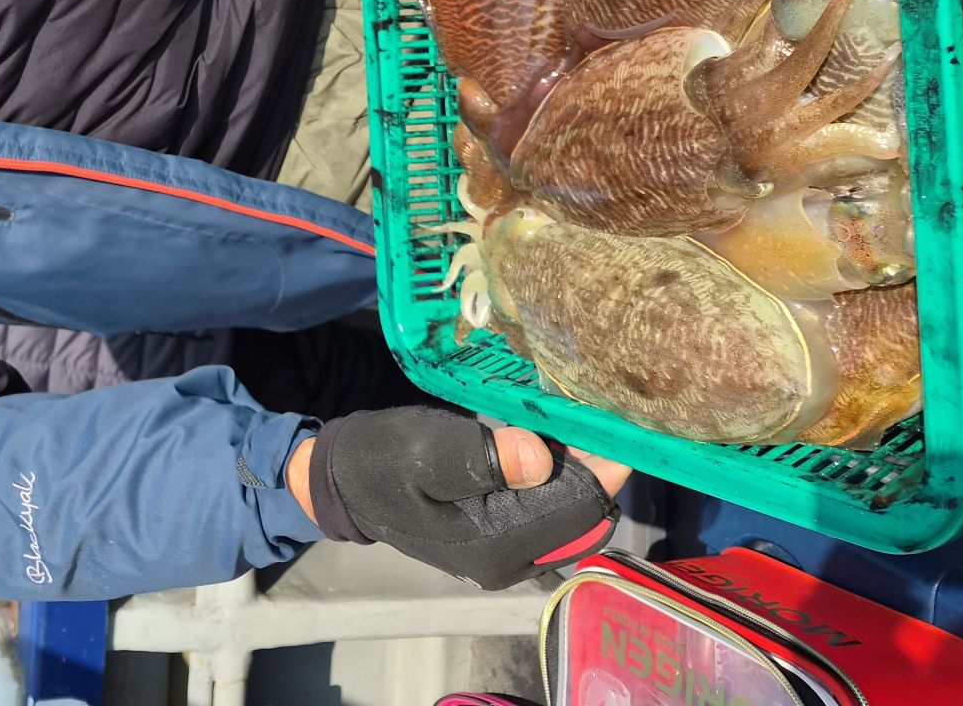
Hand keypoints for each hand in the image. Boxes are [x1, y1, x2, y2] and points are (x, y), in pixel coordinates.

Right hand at [284, 407, 628, 588]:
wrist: (344, 481)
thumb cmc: (381, 459)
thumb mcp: (423, 449)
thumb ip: (482, 457)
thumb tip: (541, 457)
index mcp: (497, 544)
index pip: (581, 505)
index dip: (606, 456)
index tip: (617, 408)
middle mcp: (515, 561)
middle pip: (587, 511)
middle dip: (602, 459)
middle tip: (603, 401)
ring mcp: (514, 553)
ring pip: (577, 509)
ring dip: (586, 462)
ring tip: (587, 410)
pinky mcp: (508, 536)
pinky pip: (556, 506)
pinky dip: (567, 471)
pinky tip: (560, 432)